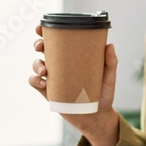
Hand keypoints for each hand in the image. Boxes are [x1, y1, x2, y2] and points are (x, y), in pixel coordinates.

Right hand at [28, 25, 120, 145]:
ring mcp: (53, 79)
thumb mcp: (109, 78)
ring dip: (36, 64)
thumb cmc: (103, 95)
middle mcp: (60, 66)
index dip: (45, 32)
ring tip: (43, 70)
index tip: (40, 28)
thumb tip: (109, 45)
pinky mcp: (48, 93)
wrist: (97, 118)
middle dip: (38, 44)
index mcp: (72, 57)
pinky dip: (35, 81)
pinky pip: (35, 83)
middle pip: (43, 50)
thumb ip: (110, 63)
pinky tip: (43, 83)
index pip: (57, 41)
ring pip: (37, 65)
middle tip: (40, 46)